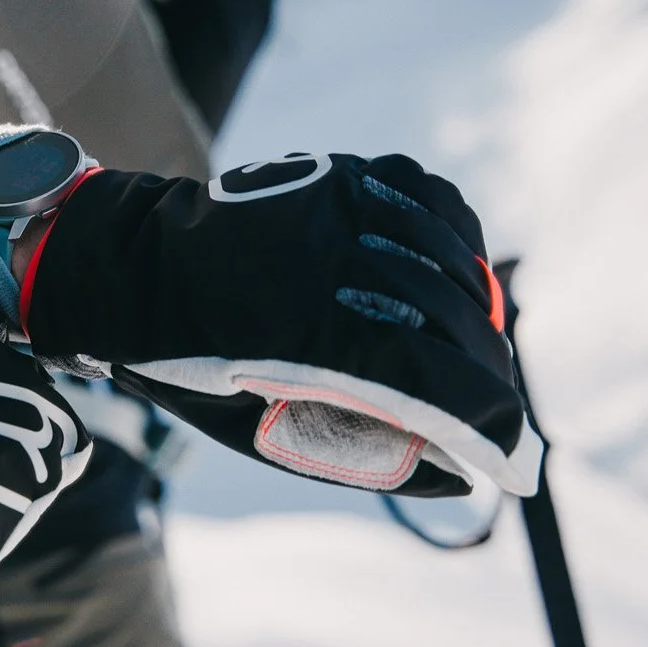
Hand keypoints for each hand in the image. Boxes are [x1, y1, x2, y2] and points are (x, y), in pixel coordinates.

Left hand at [20, 150, 537, 498]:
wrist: (137, 275)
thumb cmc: (197, 371)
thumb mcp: (269, 433)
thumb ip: (367, 451)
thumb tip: (460, 469)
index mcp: (324, 340)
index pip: (450, 385)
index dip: (493, 428)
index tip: (510, 457)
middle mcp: (346, 267)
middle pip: (464, 324)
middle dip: (487, 376)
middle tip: (482, 407)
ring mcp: (349, 211)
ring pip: (457, 258)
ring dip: (472, 310)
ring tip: (459, 345)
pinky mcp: (345, 177)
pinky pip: (429, 199)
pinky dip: (449, 237)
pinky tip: (441, 268)